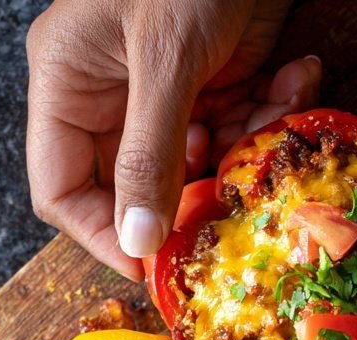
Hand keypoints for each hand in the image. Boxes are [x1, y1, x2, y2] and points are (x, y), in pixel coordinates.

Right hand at [26, 0, 320, 279]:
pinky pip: (239, 128)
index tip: (154, 265)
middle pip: (135, 187)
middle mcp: (111, 96)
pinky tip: (294, 77)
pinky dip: (271, 114)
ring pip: (198, 165)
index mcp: (68, 84)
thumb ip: (147, 153)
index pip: (62, 190)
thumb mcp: (166, 57)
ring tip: (270, 110)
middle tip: (229, 197)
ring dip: (242, 150)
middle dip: (188, 193)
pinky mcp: (218, 82)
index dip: (104, 236)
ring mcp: (168, 92)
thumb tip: (138, 244)